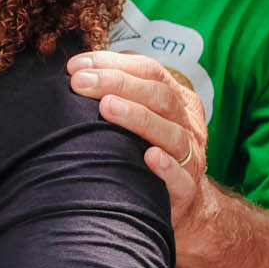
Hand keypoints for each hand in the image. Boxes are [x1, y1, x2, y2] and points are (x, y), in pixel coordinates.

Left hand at [66, 50, 207, 231]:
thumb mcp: (142, 115)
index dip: (113, 64)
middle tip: (81, 82)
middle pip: (159, 95)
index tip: (77, 66)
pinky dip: (166, 166)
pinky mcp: (187, 188)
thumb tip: (80, 68)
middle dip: (118, 84)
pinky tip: (149, 157)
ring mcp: (190, 156)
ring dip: (138, 117)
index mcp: (177, 99)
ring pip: (170, 132)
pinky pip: (180, 176)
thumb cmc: (147, 151)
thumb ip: (120, 91)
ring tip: (107, 107)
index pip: (150, 70)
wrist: (176, 203)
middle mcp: (188, 123)